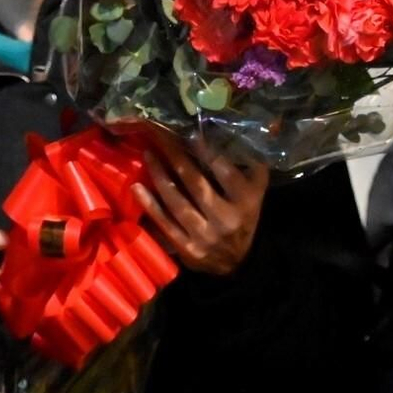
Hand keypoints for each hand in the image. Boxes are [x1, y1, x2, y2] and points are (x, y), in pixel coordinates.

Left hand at [132, 136, 268, 276]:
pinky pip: (165, 223)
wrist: (237, 262)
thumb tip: (228, 130)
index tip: (189, 133)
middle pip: (196, 185)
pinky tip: (137, 187)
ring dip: (160, 177)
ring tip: (148, 155)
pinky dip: (150, 205)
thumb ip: (249, 163)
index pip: (226, 174)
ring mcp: (205, 236)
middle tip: (159, 136)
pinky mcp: (188, 249)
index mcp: (246, 201)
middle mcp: (226, 219)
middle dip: (175, 158)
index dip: (207, 153)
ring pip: (177, 203)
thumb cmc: (243, 215)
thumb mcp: (255, 191)